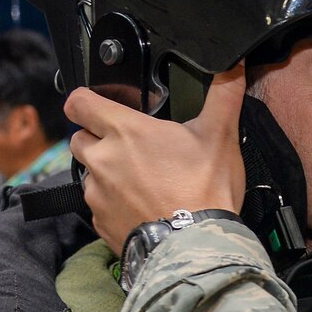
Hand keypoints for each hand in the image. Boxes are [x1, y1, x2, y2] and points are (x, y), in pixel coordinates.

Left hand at [67, 66, 247, 254]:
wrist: (195, 247)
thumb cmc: (205, 191)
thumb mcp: (220, 135)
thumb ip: (224, 94)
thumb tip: (233, 64)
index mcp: (125, 131)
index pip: (78, 102)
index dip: (84, 99)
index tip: (95, 103)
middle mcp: (102, 159)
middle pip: (79, 137)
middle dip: (97, 137)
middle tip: (128, 145)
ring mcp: (97, 193)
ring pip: (87, 173)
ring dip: (105, 172)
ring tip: (140, 180)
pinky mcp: (100, 221)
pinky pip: (97, 205)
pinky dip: (112, 203)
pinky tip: (139, 205)